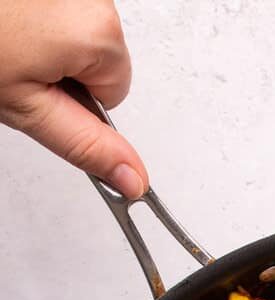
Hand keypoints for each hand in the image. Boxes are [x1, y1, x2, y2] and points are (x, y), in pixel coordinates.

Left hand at [0, 0, 147, 197]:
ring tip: (5, 33)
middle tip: (15, 60)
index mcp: (99, 34)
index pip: (116, 92)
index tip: (36, 85)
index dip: (72, 98)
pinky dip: (32, 11)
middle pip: (97, 54)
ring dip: (42, 35)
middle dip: (59, 64)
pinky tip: (7, 13)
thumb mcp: (25, 107)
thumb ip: (84, 145)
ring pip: (73, 25)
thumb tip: (133, 179)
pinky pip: (56, 4)